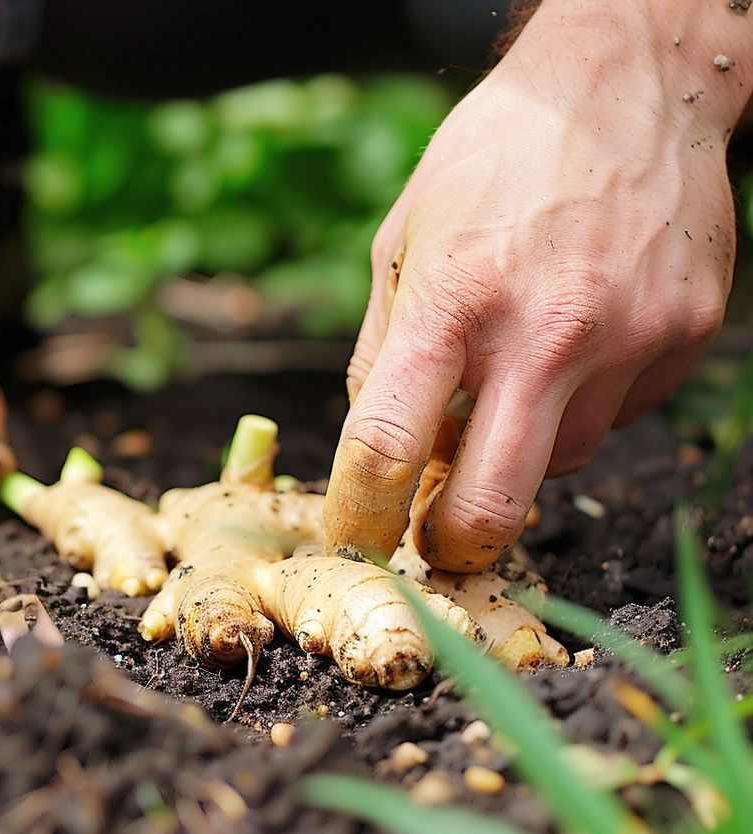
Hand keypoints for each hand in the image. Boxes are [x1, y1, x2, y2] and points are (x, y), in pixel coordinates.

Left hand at [324, 9, 738, 571]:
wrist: (626, 84)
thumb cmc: (494, 160)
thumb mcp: (402, 240)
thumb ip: (381, 349)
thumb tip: (378, 440)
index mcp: (452, 299)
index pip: (387, 443)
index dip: (361, 508)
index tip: (355, 529)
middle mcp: (545, 328)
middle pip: (491, 501)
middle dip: (454, 542)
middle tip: (437, 542)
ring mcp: (626, 336)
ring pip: (559, 462)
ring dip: (520, 450)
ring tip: (513, 379)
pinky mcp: (683, 335)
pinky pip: (617, 416)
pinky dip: (580, 404)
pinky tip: (575, 341)